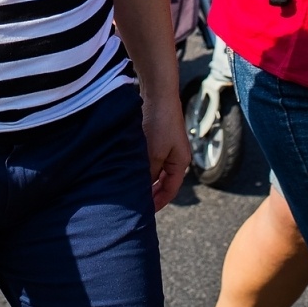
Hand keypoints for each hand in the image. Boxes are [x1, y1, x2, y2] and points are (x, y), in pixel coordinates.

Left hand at [141, 89, 191, 210]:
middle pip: (163, 182)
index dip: (158, 202)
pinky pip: (148, 159)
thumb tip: (141, 188)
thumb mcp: (154, 153)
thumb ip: (149, 172)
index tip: (145, 213)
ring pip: (154, 171)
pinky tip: (127, 169)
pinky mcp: (156, 138)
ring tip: (129, 189)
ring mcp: (166, 147)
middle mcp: (175, 157)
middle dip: (151, 193)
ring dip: (144, 180)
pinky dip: (140, 167)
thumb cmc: (160, 122)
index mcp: (180, 163)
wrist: (159, 94)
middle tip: (135, 204)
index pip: (170, 190)